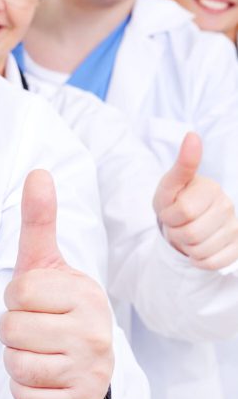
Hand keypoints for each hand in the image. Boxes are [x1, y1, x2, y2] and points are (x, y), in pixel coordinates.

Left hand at [0, 170, 113, 398]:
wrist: (86, 366)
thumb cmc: (56, 307)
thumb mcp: (45, 263)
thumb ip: (39, 221)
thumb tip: (37, 172)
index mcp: (85, 293)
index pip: (18, 292)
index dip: (15, 298)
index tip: (36, 302)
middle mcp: (94, 332)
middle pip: (11, 329)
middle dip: (12, 331)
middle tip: (36, 330)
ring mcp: (90, 370)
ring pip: (15, 364)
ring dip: (16, 361)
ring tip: (40, 353)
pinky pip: (23, 397)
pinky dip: (24, 391)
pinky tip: (45, 380)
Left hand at [153, 132, 237, 269]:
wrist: (184, 220)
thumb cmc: (174, 200)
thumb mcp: (170, 185)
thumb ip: (182, 164)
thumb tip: (192, 136)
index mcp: (210, 188)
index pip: (182, 212)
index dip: (168, 216)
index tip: (169, 209)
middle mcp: (227, 205)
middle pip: (191, 234)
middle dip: (175, 232)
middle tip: (176, 224)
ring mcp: (235, 227)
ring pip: (201, 250)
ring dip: (185, 247)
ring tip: (186, 234)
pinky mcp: (237, 247)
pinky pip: (213, 263)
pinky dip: (199, 260)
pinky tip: (197, 248)